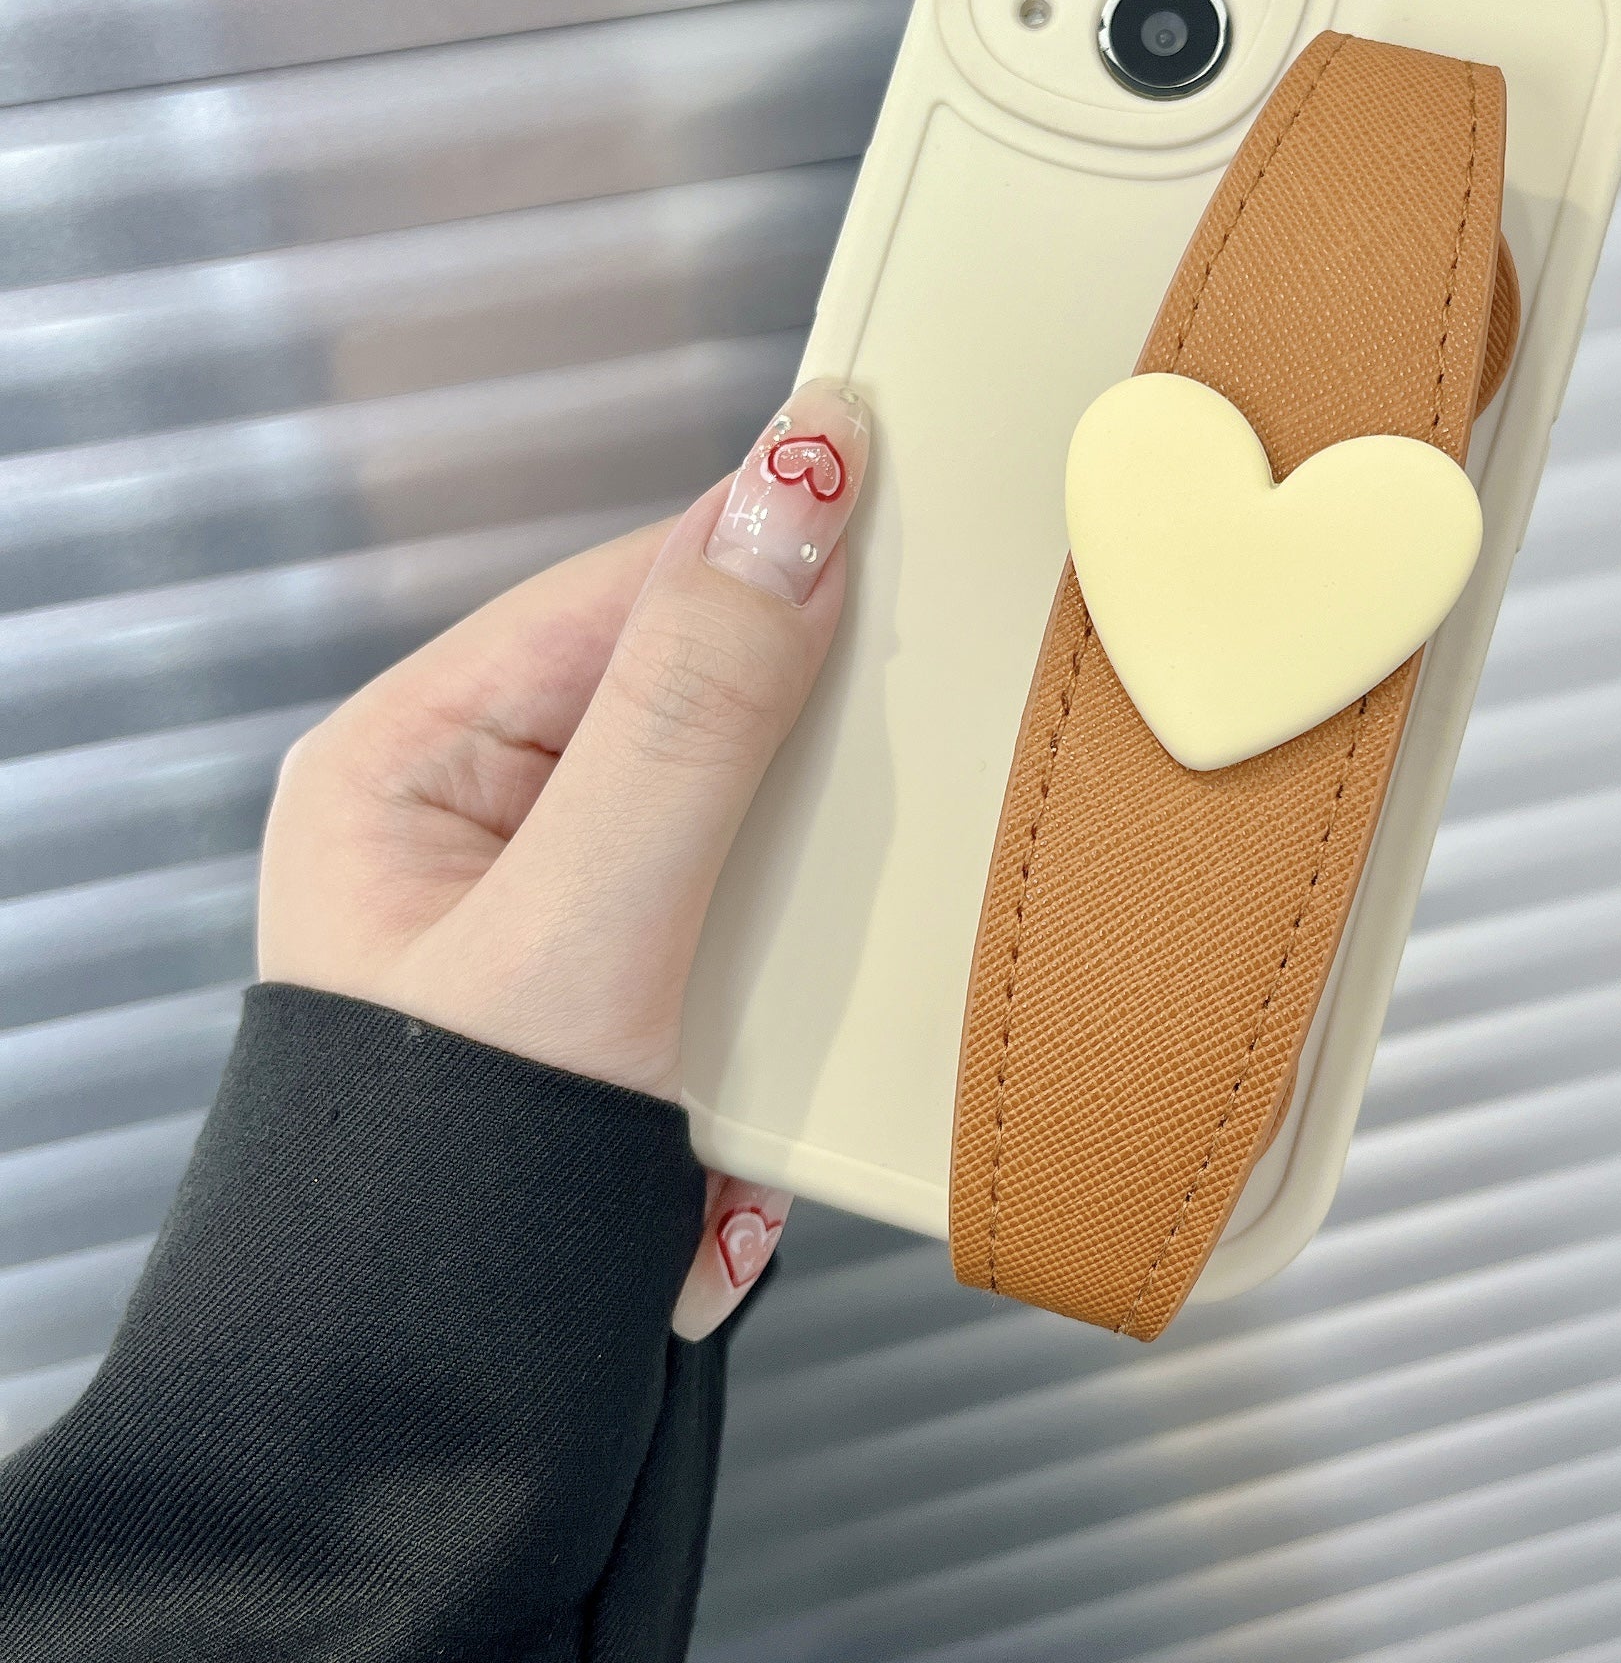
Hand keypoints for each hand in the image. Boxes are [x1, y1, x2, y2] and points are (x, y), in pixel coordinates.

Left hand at [257, 377, 870, 1336]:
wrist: (445, 1426)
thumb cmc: (443, 1189)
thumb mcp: (583, 924)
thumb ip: (694, 713)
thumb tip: (790, 501)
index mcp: (410, 760)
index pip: (623, 593)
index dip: (762, 544)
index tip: (894, 486)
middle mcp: (482, 817)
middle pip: (692, 686)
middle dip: (805, 707)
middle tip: (919, 690)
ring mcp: (567, 905)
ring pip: (742, 796)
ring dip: (818, 838)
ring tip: (865, 867)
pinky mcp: (640, 982)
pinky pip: (756, 898)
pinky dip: (811, 934)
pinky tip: (822, 974)